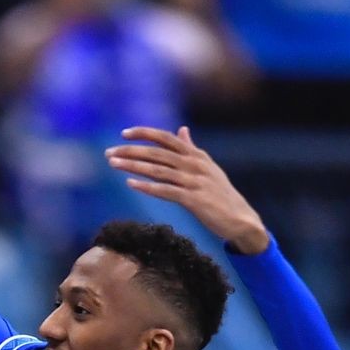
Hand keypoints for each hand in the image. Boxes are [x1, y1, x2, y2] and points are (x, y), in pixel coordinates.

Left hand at [105, 126, 267, 253]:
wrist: (240, 219)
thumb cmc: (221, 194)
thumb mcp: (207, 167)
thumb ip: (191, 148)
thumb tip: (182, 130)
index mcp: (196, 155)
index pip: (165, 138)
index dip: (144, 134)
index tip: (124, 134)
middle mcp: (194, 164)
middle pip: (157, 152)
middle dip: (131, 151)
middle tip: (109, 153)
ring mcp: (194, 181)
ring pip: (158, 170)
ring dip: (133, 166)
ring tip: (114, 164)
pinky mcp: (193, 200)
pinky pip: (166, 190)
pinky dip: (147, 187)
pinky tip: (132, 184)